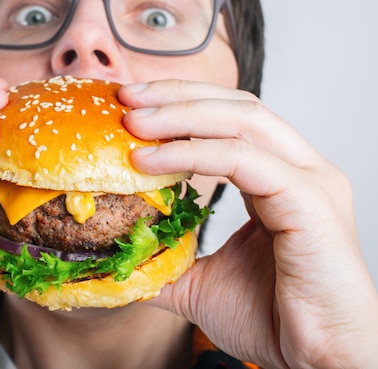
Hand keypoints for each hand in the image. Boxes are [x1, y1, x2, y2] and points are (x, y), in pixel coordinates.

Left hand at [120, 80, 377, 368]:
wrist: (317, 362)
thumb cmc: (274, 319)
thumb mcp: (200, 282)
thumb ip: (165, 260)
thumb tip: (120, 254)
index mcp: (279, 177)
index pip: (229, 118)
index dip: (179, 104)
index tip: (131, 105)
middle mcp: (298, 168)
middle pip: (235, 105)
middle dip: (175, 95)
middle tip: (125, 97)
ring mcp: (309, 180)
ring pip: (242, 120)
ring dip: (180, 114)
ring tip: (132, 121)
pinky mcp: (309, 201)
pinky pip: (243, 160)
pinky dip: (193, 153)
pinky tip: (151, 161)